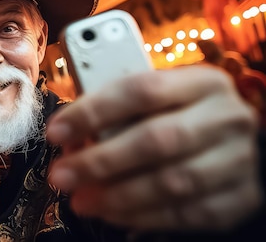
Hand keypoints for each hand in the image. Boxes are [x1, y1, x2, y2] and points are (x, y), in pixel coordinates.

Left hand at [46, 65, 261, 231]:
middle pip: (156, 139)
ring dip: (117, 195)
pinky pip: (187, 213)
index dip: (93, 111)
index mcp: (202, 81)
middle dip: (99, 161)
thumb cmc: (177, 114)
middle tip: (61, 175)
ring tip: (81, 200)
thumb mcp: (154, 98)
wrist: (232, 143)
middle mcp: (227, 117)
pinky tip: (111, 212)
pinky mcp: (241, 197)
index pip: (142, 89)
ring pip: (173, 181)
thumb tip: (69, 136)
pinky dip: (143, 216)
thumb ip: (116, 109)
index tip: (55, 131)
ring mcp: (239, 159)